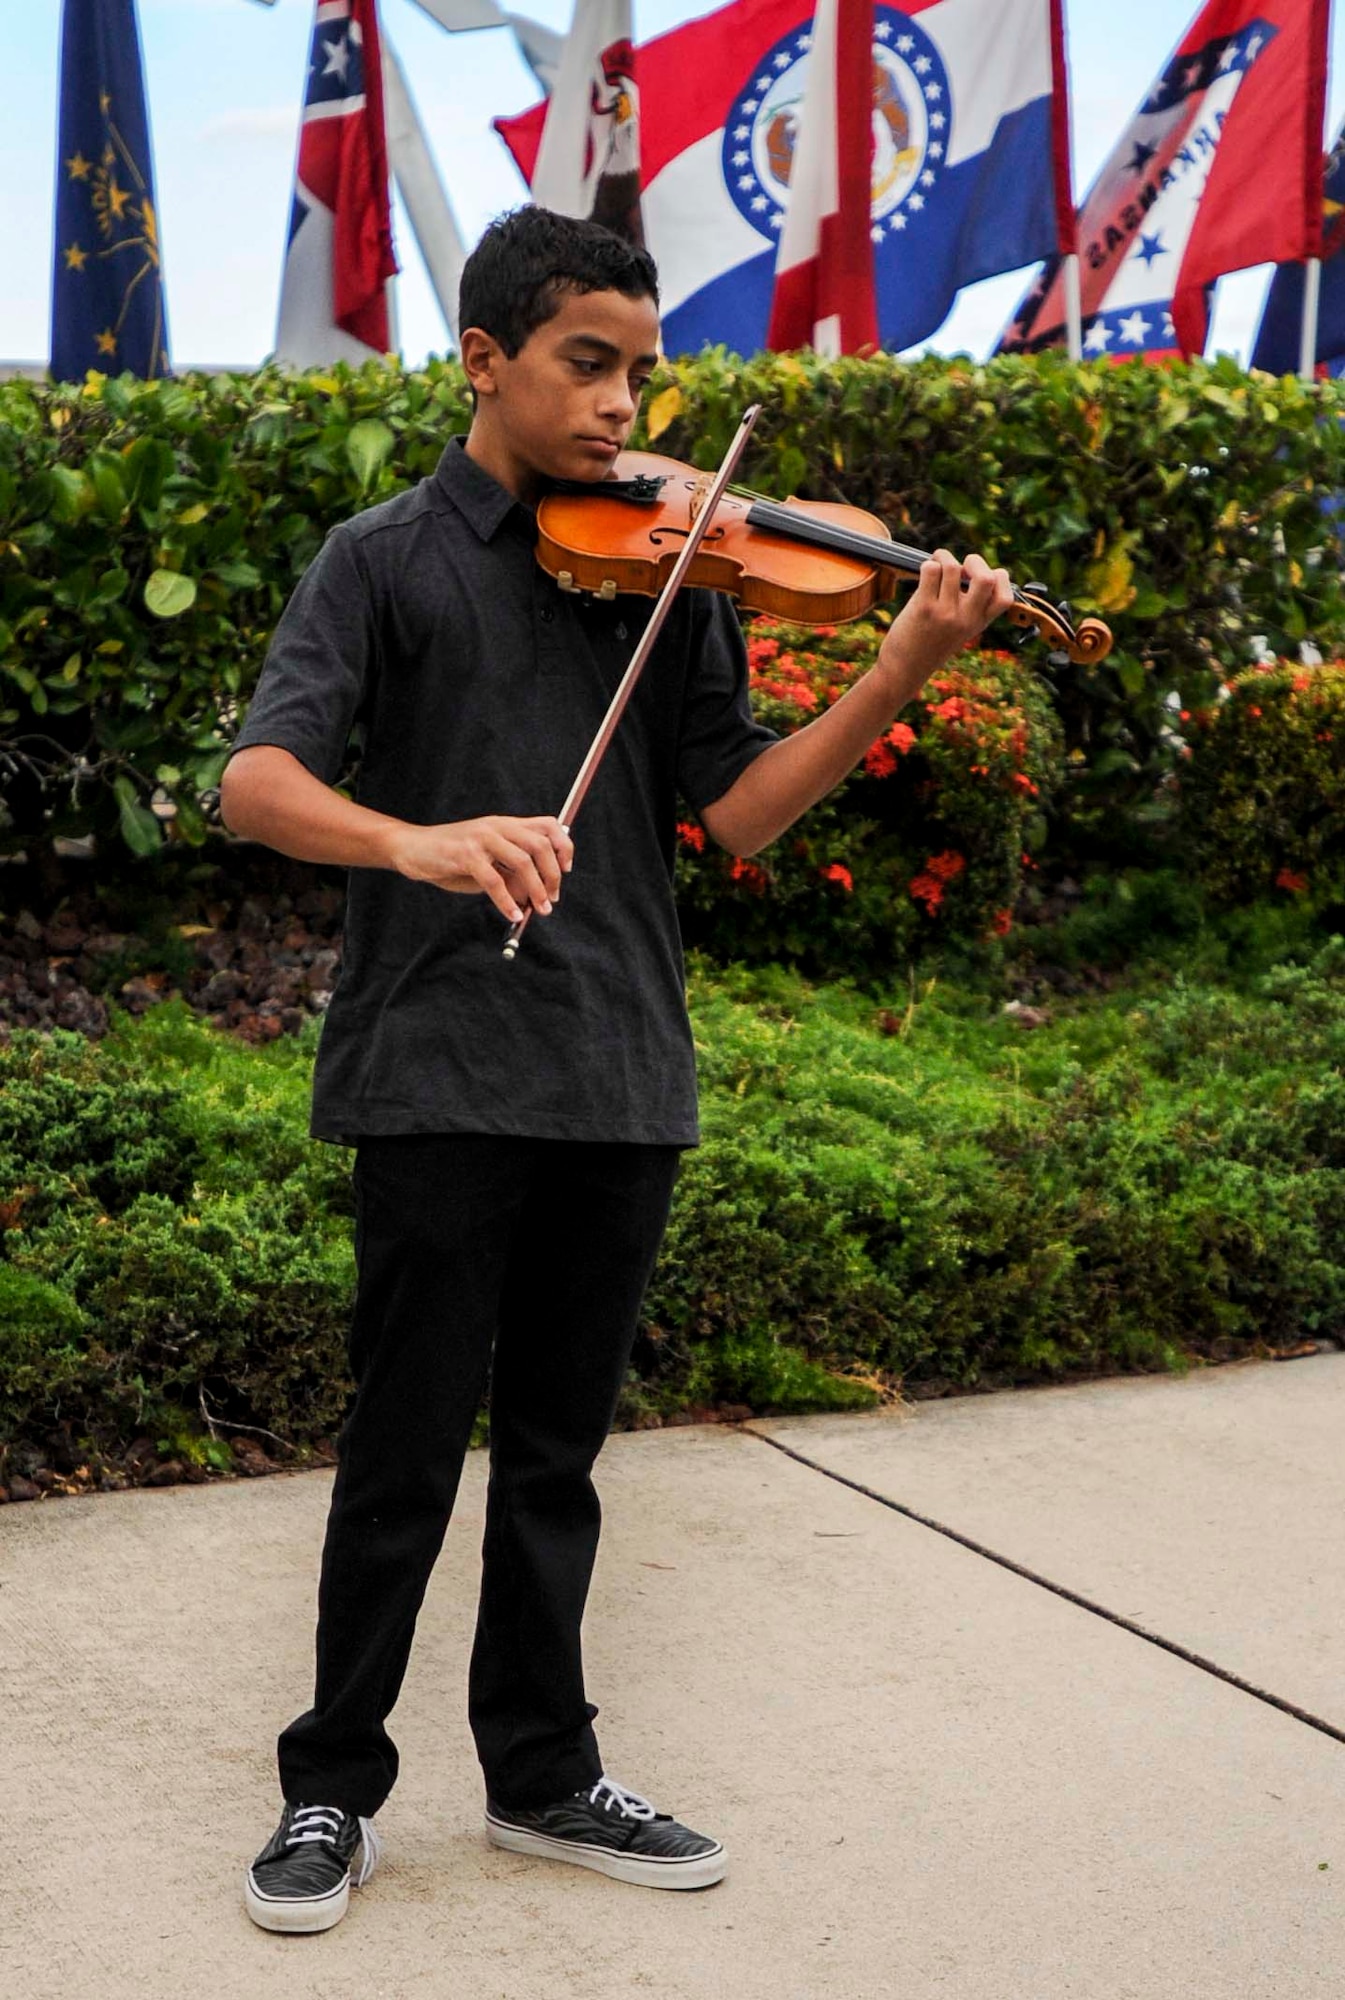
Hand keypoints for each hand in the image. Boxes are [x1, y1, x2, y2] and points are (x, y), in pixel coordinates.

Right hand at [387, 814, 573, 923]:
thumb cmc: (451, 858)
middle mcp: (497, 827)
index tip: (565, 871)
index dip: (564, 847)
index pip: (548, 826)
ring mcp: (481, 839)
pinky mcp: (465, 855)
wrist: (412, 848)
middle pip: (540, 845)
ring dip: (536, 890)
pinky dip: (507, 901)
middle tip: (551, 900)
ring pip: (522, 862)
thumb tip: (536, 897)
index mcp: (505, 825)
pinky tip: (513, 914)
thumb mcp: (488, 863)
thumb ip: (512, 875)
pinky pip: (494, 880)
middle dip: (553, 876)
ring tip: (539, 910)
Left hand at [875, 550, 1014, 692]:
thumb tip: (971, 565)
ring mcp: (945, 613)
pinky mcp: (923, 608)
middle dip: (974, 561)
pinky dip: (927, 565)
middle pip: (986, 578)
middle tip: (961, 567)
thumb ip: (971, 605)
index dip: (999, 577)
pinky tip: (924, 574)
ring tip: (935, 566)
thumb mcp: (961, 629)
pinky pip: (930, 570)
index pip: (1006, 597)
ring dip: (943, 558)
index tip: (980, 578)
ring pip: (952, 567)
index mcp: (979, 623)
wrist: (905, 668)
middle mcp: (966, 619)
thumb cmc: (931, 643)